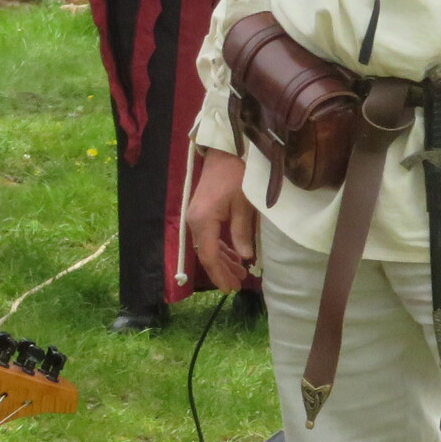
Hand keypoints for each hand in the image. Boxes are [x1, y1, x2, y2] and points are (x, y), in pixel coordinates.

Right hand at [185, 147, 258, 290]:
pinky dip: (221, 249)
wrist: (225, 152)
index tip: (232, 288)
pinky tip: (234, 257)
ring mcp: (196, 218)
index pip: (210, 256)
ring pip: (208, 247)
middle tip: (237, 287)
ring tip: (240, 275)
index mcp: (203, 221)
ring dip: (223, 261)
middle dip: (222, 272)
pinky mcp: (202, 214)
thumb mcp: (243, 205)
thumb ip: (242, 233)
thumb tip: (245, 258)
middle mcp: (195, 222)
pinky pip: (210, 237)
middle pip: (206, 254)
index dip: (220, 274)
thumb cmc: (236, 176)